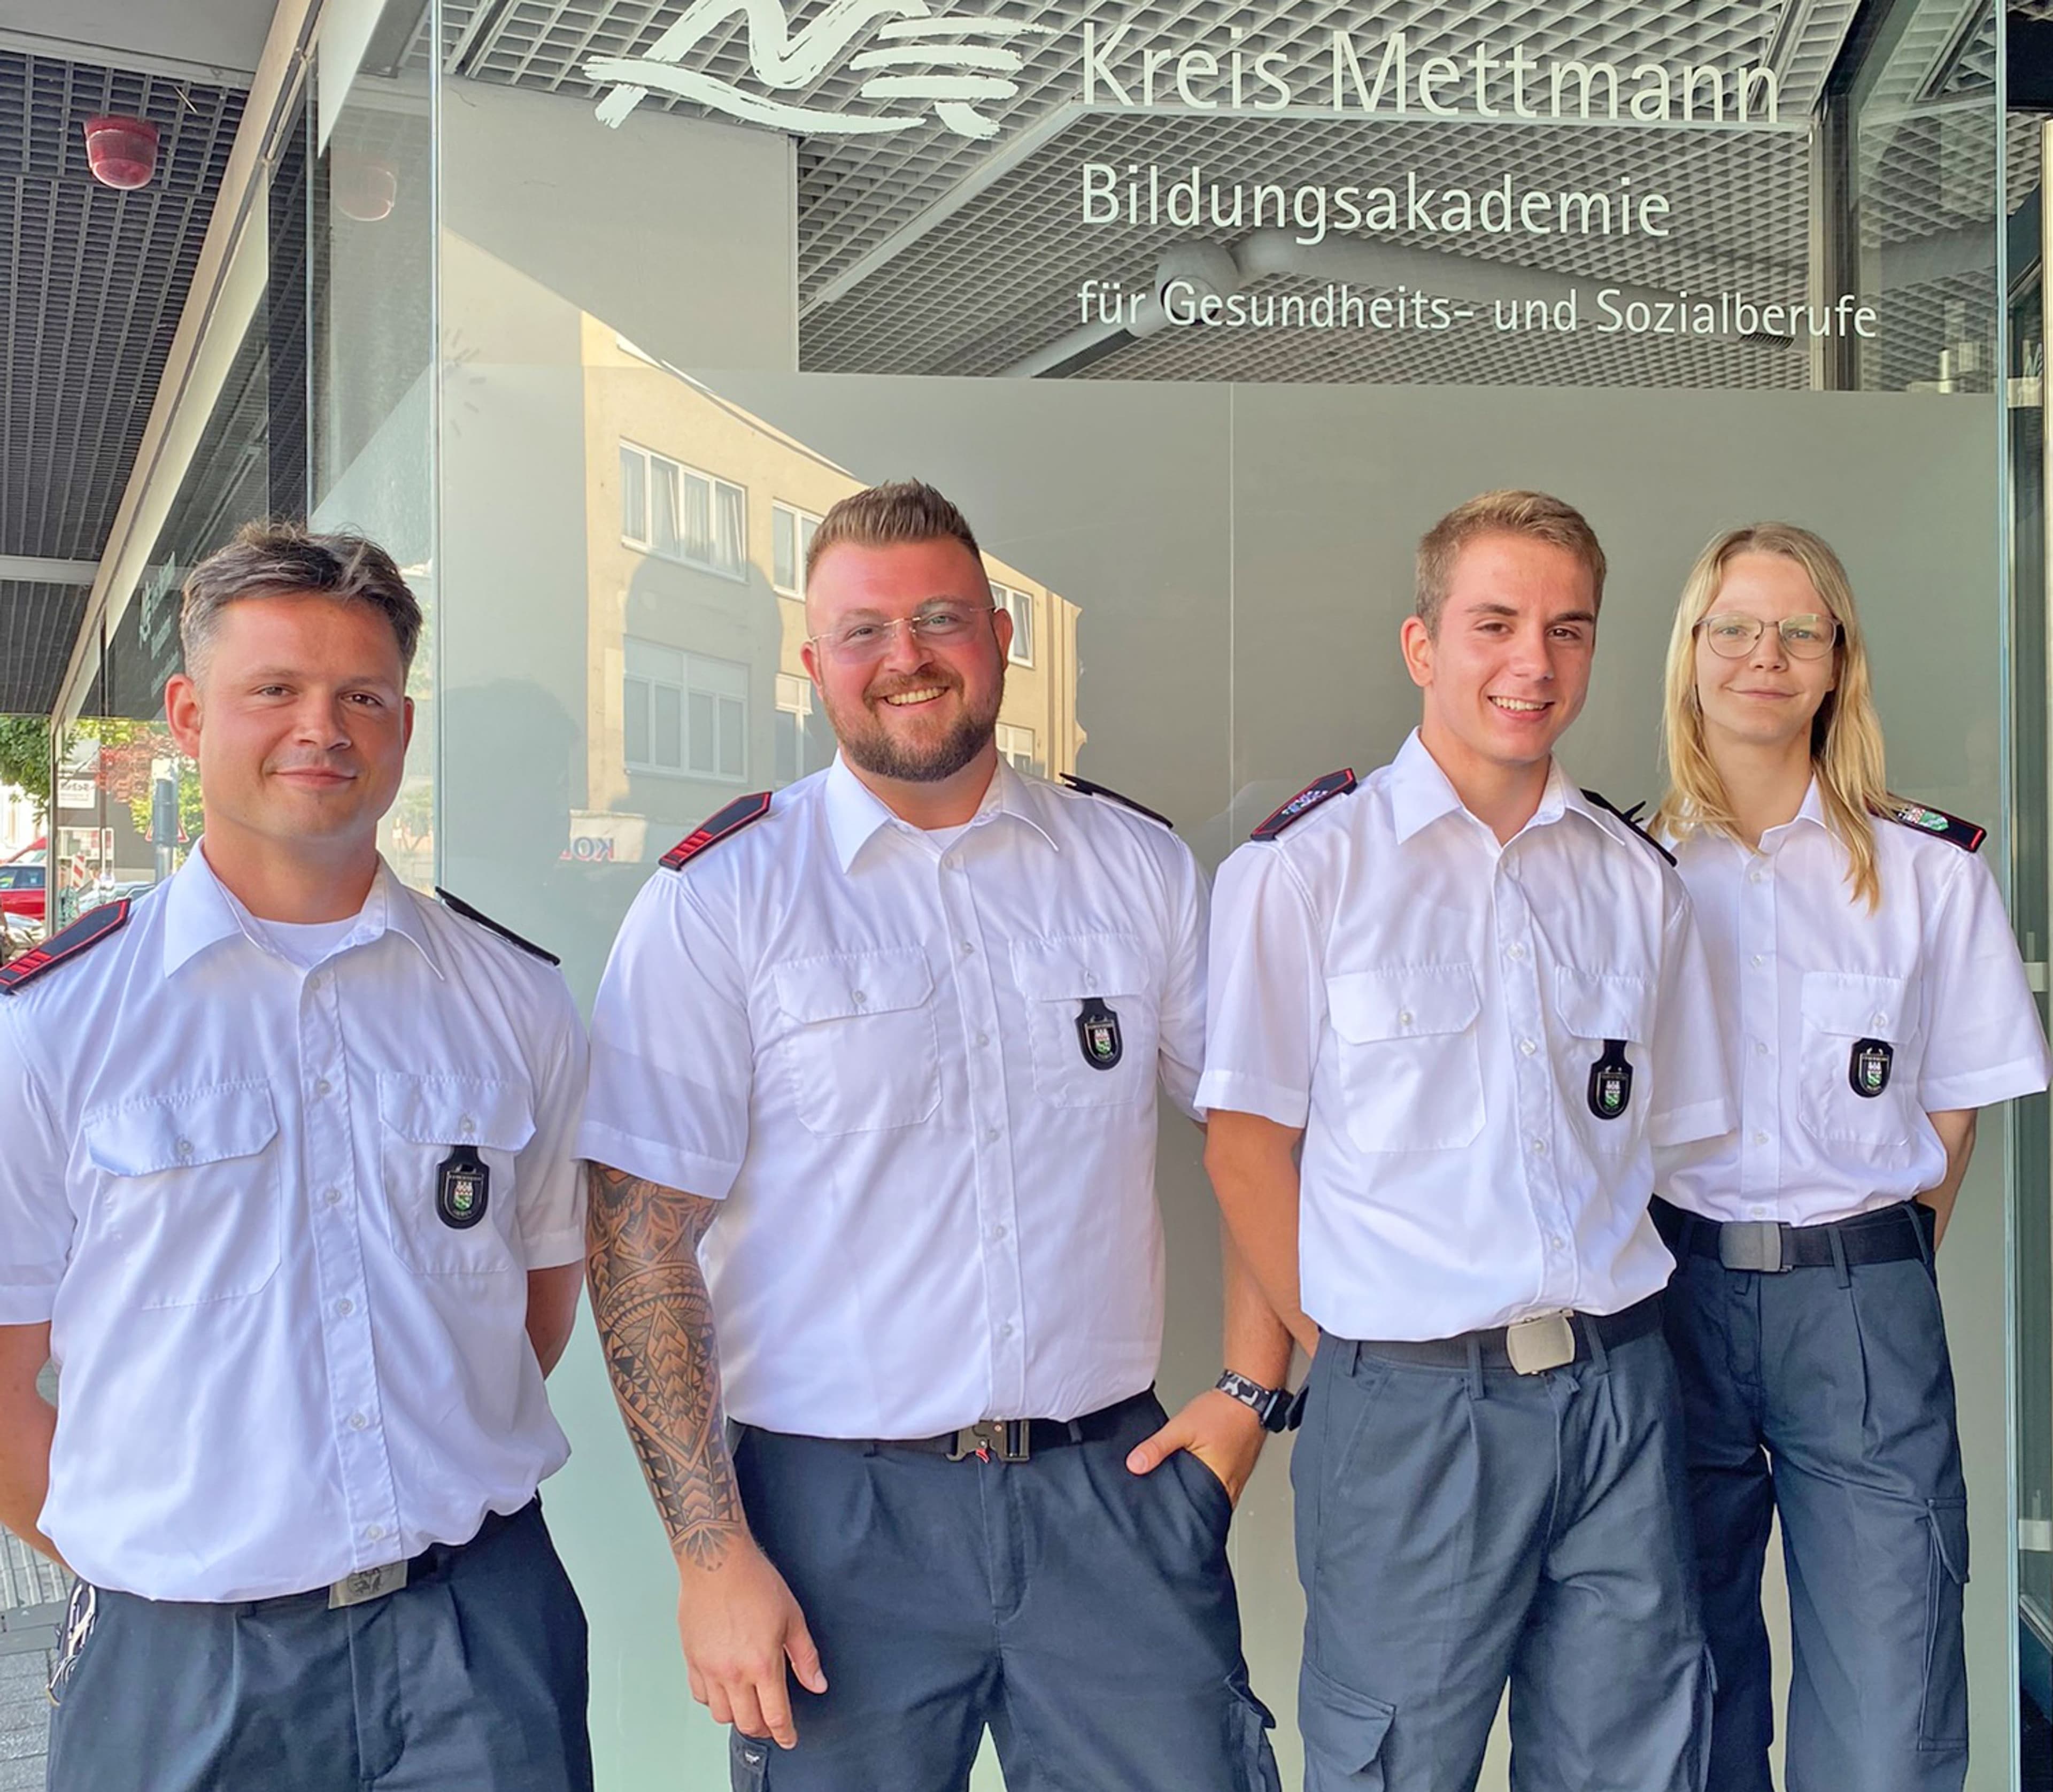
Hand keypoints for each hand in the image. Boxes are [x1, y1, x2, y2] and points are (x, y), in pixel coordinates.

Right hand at [675, 1536, 826, 1748]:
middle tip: (771, 1722)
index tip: (789, 1739)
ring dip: (738, 1715)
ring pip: (722, 1715)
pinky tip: (724, 1688)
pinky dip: (714, 1700)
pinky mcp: (692, 1659)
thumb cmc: (754, 1582)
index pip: (775, 1714)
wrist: (717, 1560)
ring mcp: (709, 1668)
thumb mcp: (792, 1617)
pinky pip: (700, 1695)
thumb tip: (817, 1683)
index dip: (785, 1733)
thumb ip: (805, 1656)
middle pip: (747, 1723)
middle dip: (763, 1728)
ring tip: (748, 1704)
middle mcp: (733, 1672)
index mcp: (762, 1663)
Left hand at [1124, 1387, 1266, 1505]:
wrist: (1248, 1395)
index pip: (1195, 1511)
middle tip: (1170, 1494)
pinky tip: (1199, 1470)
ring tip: (1183, 1481)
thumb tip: (1135, 1465)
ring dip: (1199, 1492)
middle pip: (1204, 1506)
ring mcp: (1238, 1480)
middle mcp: (1231, 1487)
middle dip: (1187, 1503)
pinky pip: (1220, 1485)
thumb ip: (1157, 1447)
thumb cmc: (1223, 1412)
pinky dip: (1208, 1482)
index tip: (1162, 1508)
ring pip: (1213, 1496)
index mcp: (1217, 1482)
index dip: (1177, 1511)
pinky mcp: (1239, 1470)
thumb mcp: (1182, 1427)